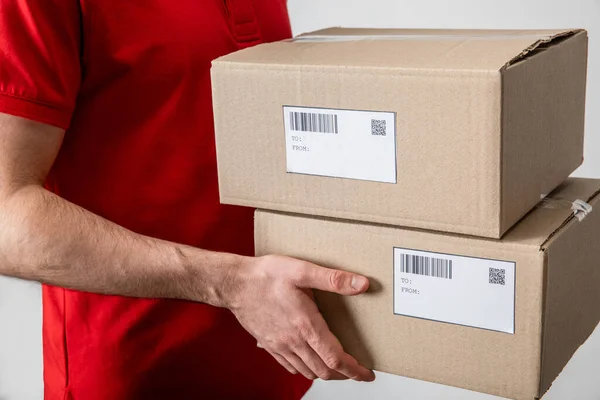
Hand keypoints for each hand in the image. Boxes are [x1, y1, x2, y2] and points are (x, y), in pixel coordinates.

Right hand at [225, 255, 374, 381]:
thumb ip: (333, 279)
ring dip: (326, 373)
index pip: (335, 359)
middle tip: (357, 371)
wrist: (234, 283)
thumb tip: (361, 284)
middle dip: (344, 374)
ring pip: (308, 371)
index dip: (355, 370)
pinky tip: (309, 362)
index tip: (367, 374)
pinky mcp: (269, 344)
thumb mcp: (302, 269)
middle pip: (324, 370)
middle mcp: (293, 341)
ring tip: (337, 367)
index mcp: (305, 325)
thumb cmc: (266, 275)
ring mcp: (279, 345)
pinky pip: (290, 366)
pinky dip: (305, 369)